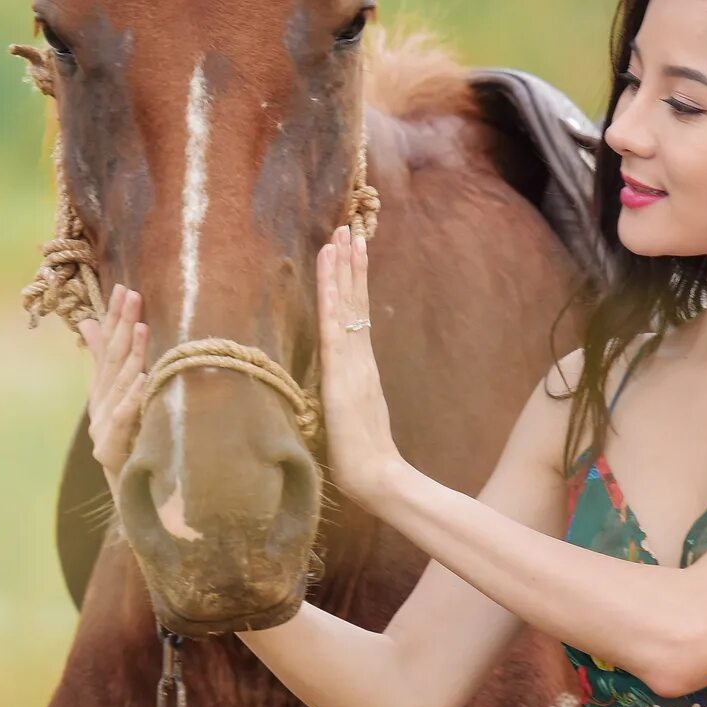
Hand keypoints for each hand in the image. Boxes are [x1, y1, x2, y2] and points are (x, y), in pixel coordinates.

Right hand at [76, 287, 148, 485]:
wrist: (126, 491)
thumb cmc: (123, 440)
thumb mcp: (113, 397)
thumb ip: (101, 359)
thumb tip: (87, 322)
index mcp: (101, 389)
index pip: (107, 345)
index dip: (114, 317)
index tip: (123, 288)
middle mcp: (100, 402)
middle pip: (112, 359)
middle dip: (123, 325)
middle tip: (133, 295)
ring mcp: (103, 424)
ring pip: (118, 384)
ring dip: (131, 354)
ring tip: (141, 327)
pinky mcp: (111, 446)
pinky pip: (125, 416)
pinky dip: (133, 395)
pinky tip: (143, 377)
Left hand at [315, 227, 402, 507]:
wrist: (376, 478)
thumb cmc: (360, 461)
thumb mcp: (346, 421)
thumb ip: (342, 403)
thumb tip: (332, 396)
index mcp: (360, 370)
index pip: (355, 318)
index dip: (352, 285)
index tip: (350, 254)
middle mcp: (359, 358)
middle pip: (354, 303)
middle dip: (350, 265)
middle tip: (347, 228)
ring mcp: (352, 361)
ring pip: (346, 305)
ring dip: (342, 268)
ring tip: (341, 234)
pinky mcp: (341, 369)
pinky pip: (333, 320)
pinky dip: (331, 289)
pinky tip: (329, 264)